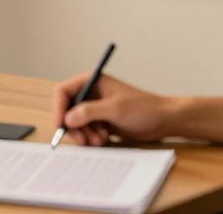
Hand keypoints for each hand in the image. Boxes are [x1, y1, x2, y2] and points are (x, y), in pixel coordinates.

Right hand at [53, 73, 175, 145]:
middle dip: (74, 126)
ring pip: (76, 122)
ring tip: (100, 140)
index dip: (58, 107)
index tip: (61, 124)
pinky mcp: (101, 121)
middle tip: (83, 140)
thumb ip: (89, 112)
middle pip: (67, 109)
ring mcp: (95, 108)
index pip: (63, 91)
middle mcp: (90, 94)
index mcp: (91, 82)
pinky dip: (91, 137)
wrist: (164, 120)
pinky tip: (104, 139)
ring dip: (84, 134)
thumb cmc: (144, 108)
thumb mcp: (115, 109)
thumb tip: (68, 118)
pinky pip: (86, 130)